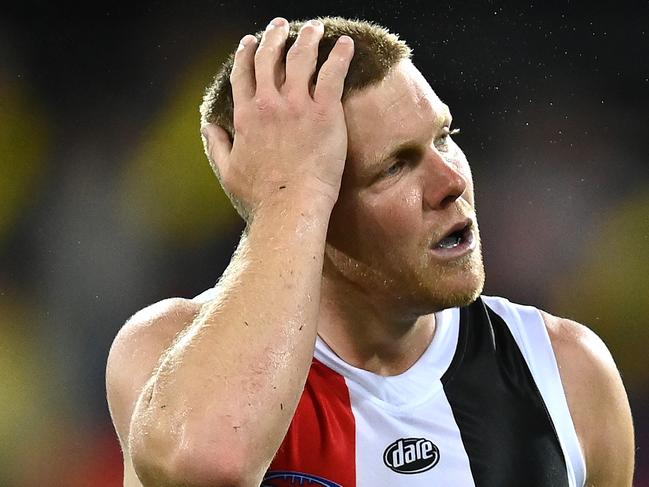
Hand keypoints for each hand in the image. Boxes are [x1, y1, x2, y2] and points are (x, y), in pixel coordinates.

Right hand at [202, 17, 354, 218]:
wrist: (289, 207)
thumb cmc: (260, 198)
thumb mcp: (227, 171)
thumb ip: (216, 145)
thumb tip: (207, 127)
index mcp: (246, 117)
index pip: (243, 74)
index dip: (246, 54)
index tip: (250, 42)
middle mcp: (268, 104)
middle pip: (270, 58)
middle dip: (275, 37)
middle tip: (282, 26)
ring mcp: (297, 106)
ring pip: (301, 59)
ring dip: (307, 38)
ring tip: (315, 28)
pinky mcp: (324, 112)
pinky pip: (333, 74)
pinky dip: (340, 56)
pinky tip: (346, 45)